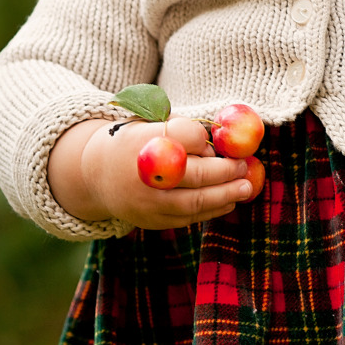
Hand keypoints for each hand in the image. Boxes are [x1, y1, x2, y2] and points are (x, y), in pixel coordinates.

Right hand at [49, 116, 253, 229]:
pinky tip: (228, 202)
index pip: (185, 136)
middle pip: (194, 174)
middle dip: (226, 171)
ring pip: (193, 202)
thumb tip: (225, 142)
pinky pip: (186, 218)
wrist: (98, 173)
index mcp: (144, 139)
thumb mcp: (155, 124)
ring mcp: (146, 200)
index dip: (206, 139)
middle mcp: (144, 172)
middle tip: (244, 167)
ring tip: (245, 187)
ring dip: (225, 196)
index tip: (220, 142)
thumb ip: (186, 130)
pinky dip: (211, 211)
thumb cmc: (139, 143)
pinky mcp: (150, 220)